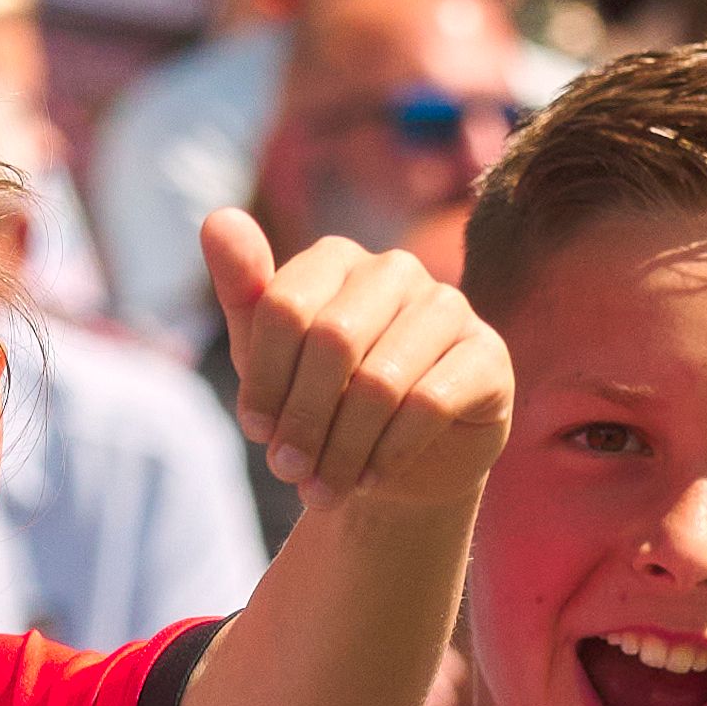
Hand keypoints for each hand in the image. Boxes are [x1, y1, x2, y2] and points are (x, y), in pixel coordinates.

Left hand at [204, 212, 510, 509]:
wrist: (394, 467)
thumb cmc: (322, 403)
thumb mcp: (268, 360)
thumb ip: (243, 293)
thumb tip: (218, 217)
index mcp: (337, 258)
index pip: (286, 307)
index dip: (264, 377)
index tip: (256, 431)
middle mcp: (396, 270)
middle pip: (332, 340)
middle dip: (303, 418)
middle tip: (288, 471)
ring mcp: (449, 307)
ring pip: (380, 380)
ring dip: (343, 448)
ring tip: (324, 488)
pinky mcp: (487, 355)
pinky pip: (429, 403)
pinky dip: (389, 452)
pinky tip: (371, 477)